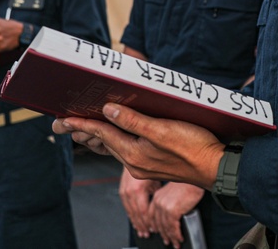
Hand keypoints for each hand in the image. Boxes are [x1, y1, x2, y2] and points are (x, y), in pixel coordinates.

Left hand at [52, 103, 224, 188]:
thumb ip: (133, 120)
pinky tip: (114, 135)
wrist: (216, 167)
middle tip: (62, 124)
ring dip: (97, 136)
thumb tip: (108, 111)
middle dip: (83, 131)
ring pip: (114, 147)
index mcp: (134, 154)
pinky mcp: (153, 164)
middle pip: (103, 142)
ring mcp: (143, 165)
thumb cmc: (194, 147)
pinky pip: (126, 150)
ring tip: (81, 129)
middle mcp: (135, 162)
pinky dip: (114, 140)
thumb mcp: (162, 129)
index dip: (82, 123)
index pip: (102, 133)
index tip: (64, 118)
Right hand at [119, 168, 159, 239]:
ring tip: (141, 230)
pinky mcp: (122, 191)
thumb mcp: (156, 179)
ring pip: (130, 212)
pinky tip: (135, 220)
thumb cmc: (149, 165)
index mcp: (138, 190)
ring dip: (136, 222)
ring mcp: (124, 192)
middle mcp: (129, 192)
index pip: (143, 212)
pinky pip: (126, 207)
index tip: (153, 229)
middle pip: (136, 214)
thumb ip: (156, 194)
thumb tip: (159, 207)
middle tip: (147, 234)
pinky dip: (131, 215)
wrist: (135, 156)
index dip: (148, 222)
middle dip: (142, 225)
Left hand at [150, 182, 204, 248]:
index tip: (157, 233)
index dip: (155, 227)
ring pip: (165, 227)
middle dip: (163, 235)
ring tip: (175, 243)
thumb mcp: (172, 193)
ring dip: (171, 237)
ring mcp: (164, 207)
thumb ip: (167, 203)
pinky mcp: (172, 211)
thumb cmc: (187, 184)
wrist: (194, 179)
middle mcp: (158, 202)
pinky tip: (179, 238)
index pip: (151, 216)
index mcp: (156, 197)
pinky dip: (176, 235)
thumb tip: (169, 217)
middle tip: (168, 241)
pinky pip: (173, 227)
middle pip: (158, 224)